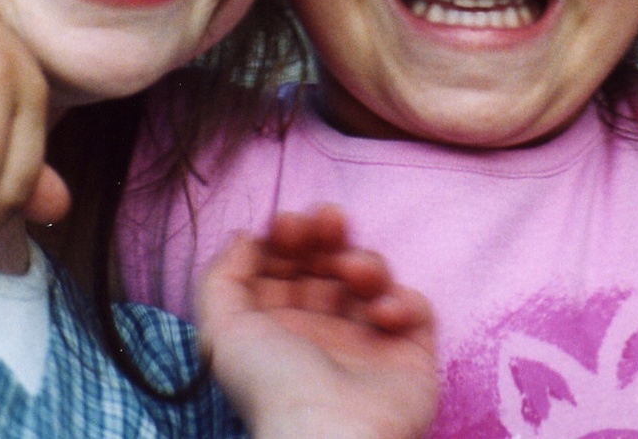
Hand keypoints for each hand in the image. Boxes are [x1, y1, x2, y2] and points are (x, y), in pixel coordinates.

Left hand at [198, 206, 437, 438]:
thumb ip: (221, 276)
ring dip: (364, 261)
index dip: (286, 238)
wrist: (328, 435)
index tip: (287, 224)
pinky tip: (381, 314)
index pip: (284, 266)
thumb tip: (245, 237)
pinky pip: (416, 309)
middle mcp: (320, 332)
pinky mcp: (408, 352)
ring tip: (352, 271)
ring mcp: (366, 341)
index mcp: (276, 327)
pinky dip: (403, 301)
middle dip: (326, 233)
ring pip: (372, 277)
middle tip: (327, 220)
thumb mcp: (222, 330)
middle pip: (328, 263)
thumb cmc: (272, 386)